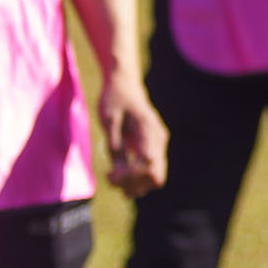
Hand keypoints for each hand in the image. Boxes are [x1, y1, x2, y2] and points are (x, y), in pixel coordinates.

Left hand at [98, 74, 169, 196]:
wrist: (124, 84)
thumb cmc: (114, 99)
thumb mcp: (109, 121)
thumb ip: (114, 146)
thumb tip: (118, 172)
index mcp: (149, 130)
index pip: (148, 164)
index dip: (130, 176)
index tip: (110, 174)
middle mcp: (158, 139)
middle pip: (155, 175)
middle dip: (132, 183)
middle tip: (110, 178)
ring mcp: (158, 144)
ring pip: (155, 177)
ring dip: (134, 184)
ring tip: (112, 178)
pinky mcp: (153, 147)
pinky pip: (150, 170)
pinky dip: (136, 178)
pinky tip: (118, 175)